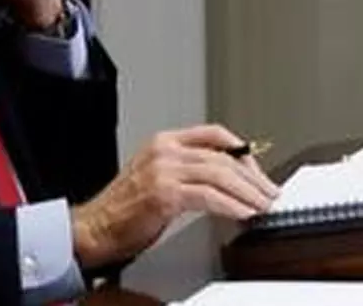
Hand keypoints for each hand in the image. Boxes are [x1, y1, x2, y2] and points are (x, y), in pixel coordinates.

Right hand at [71, 125, 280, 268]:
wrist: (93, 228)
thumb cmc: (124, 209)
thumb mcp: (159, 176)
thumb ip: (189, 170)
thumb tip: (228, 179)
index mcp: (165, 141)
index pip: (215, 134)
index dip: (243, 152)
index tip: (259, 171)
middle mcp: (166, 150)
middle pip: (223, 156)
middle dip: (252, 177)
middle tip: (269, 192)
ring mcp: (164, 170)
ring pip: (219, 174)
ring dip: (247, 192)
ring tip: (262, 205)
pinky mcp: (164, 193)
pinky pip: (208, 196)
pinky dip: (230, 205)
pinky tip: (242, 213)